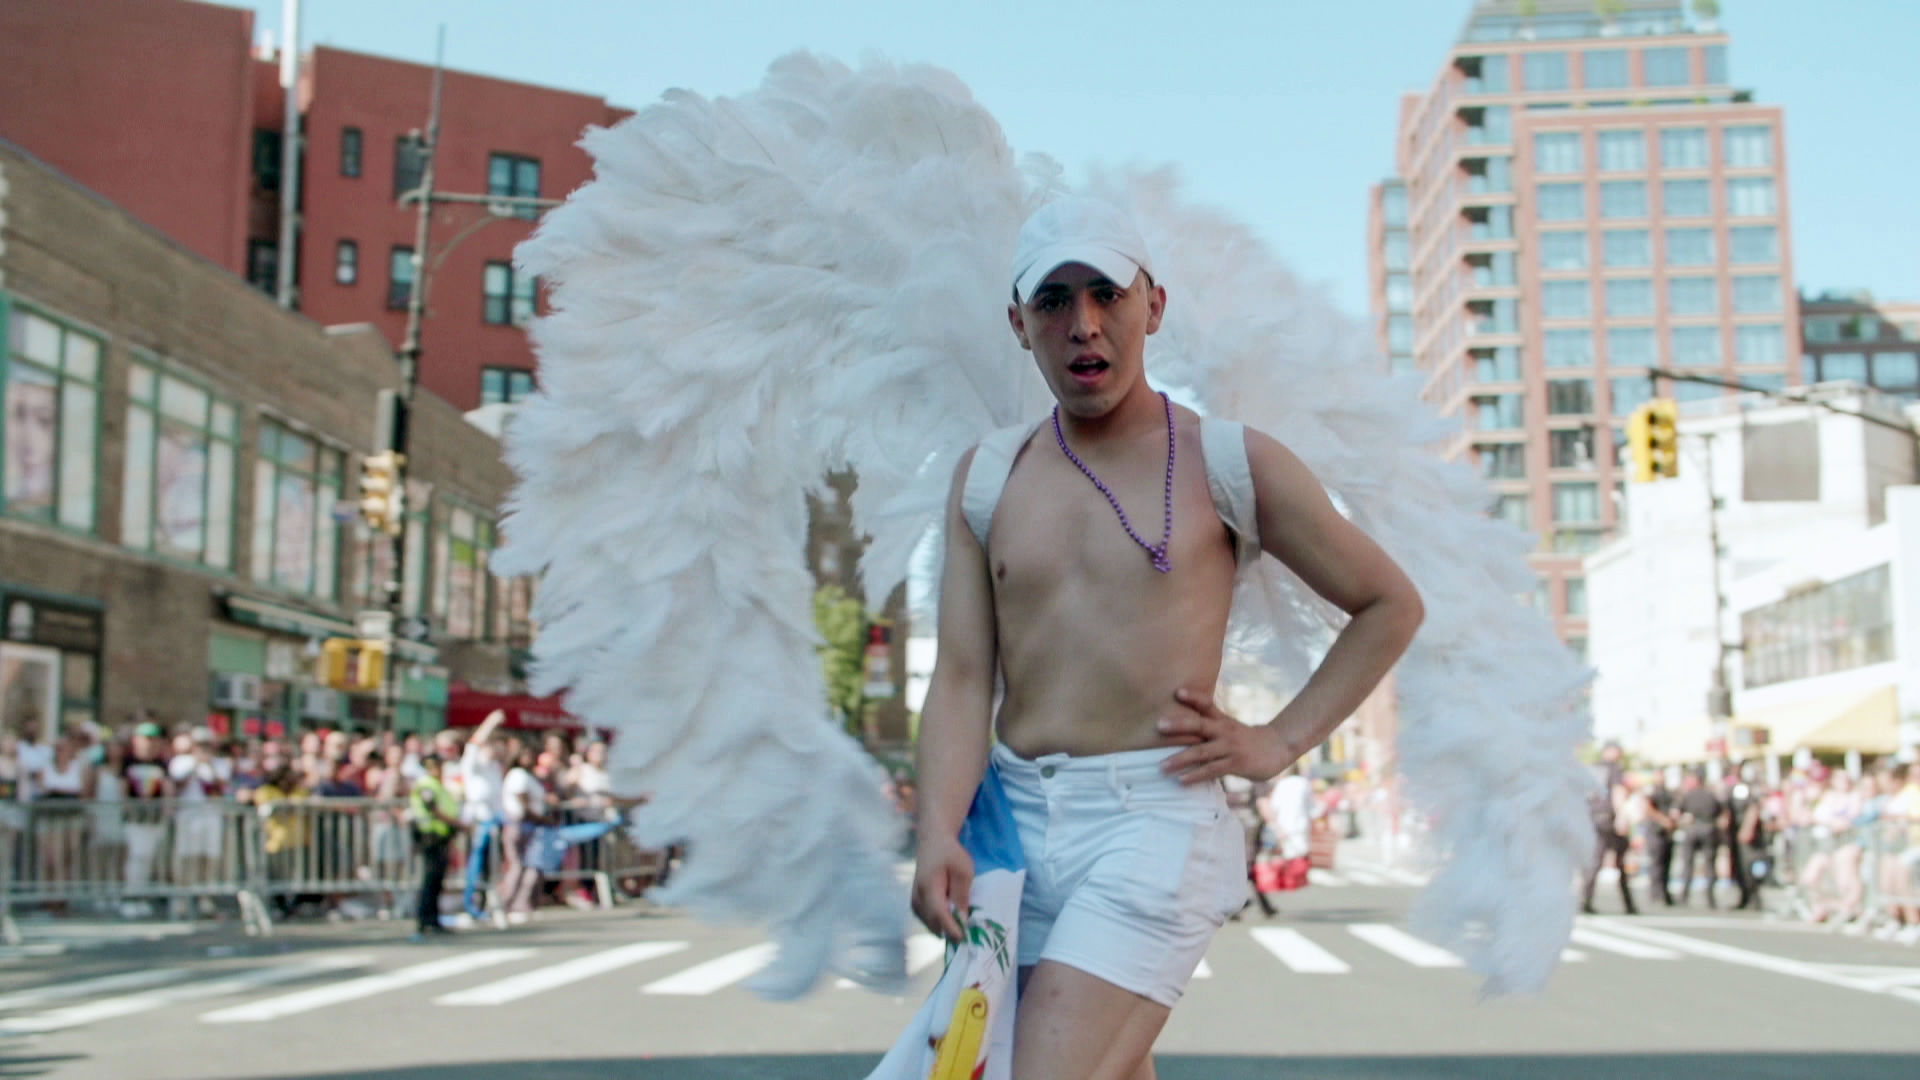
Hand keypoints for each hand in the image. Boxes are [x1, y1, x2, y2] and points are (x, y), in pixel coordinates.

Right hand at [910, 834, 973, 943]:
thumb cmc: (951, 854)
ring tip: (961, 926)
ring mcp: (914, 901)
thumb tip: (962, 918)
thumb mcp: (963, 870)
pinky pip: (928, 920)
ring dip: (944, 929)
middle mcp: (917, 897)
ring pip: (930, 924)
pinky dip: (939, 923)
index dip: (951, 928)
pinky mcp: (916, 903)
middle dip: (950, 932)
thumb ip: (961, 894)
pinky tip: (951, 920)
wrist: (933, 842)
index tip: (964, 938)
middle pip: (933, 923)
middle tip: (968, 935)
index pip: (939, 914)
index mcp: (929, 887)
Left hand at [1158, 689, 1294, 784]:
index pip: (1206, 705)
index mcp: (1221, 720)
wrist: (1277, 747)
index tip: (1177, 692)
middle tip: (1158, 726)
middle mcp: (1224, 731)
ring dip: (1180, 759)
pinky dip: (1196, 775)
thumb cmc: (1245, 738)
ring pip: (1202, 752)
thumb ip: (1207, 723)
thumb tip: (1177, 724)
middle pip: (1199, 725)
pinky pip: (1212, 770)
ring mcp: (1230, 747)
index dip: (1193, 697)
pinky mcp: (1236, 764)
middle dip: (1178, 725)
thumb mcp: (1228, 726)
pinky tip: (1181, 780)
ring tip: (1162, 766)